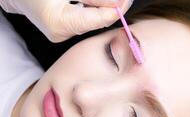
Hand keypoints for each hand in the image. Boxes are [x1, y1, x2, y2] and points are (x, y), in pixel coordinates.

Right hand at [0, 0, 133, 41]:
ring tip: (115, 1)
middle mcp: (60, 34)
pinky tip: (99, 5)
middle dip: (112, 9)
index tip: (127, 1)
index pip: (98, 19)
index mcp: (59, 23)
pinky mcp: (62, 31)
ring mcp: (61, 35)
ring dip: (104, 9)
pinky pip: (84, 21)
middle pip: (96, 22)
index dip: (116, 10)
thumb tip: (119, 4)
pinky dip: (93, 12)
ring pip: (92, 22)